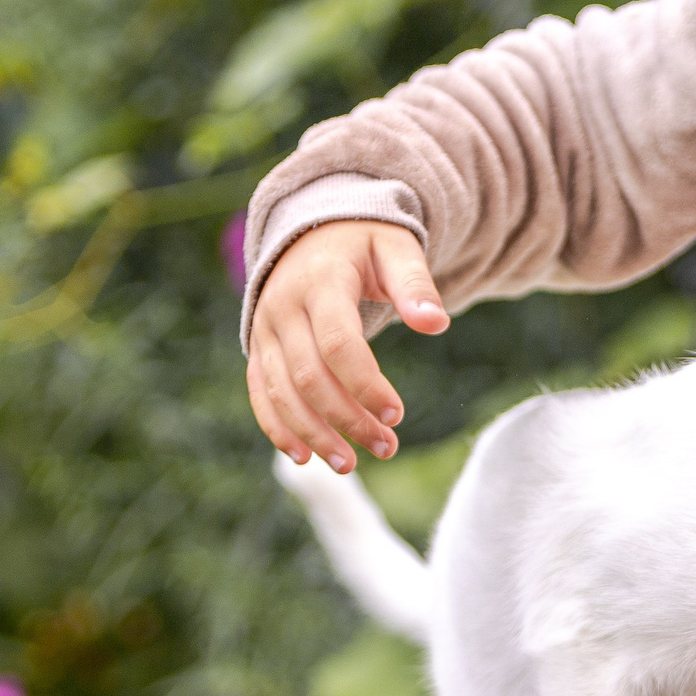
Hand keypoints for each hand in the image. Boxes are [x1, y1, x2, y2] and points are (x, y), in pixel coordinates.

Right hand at [247, 220, 448, 471]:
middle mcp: (283, 308)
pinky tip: (304, 458)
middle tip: (387, 448)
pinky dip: (278, 428)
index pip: (338, 343)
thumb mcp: (396, 248)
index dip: (365, 383)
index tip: (397, 414)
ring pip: (280, 391)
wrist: (312, 230)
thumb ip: (415, 284)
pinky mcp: (258, 348)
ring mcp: (265, 330)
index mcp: (320, 282)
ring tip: (350, 465)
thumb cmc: (365, 242)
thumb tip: (437, 323)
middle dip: (346, 418)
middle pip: (308, 376)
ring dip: (312, 434)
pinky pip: (260, 393)